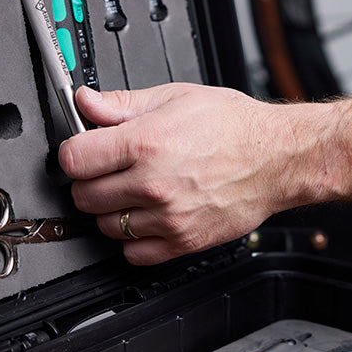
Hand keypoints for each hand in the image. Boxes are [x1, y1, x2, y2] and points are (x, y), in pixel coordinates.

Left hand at [58, 83, 327, 264]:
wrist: (278, 157)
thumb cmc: (234, 126)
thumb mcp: (175, 97)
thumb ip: (123, 104)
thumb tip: (85, 102)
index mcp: (145, 143)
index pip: (73, 160)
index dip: (75, 152)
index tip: (85, 149)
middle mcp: (152, 183)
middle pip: (83, 196)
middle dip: (91, 180)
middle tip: (111, 168)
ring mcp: (167, 217)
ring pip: (105, 226)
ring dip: (112, 210)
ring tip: (134, 190)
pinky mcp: (182, 242)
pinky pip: (133, 253)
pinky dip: (133, 239)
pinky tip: (147, 216)